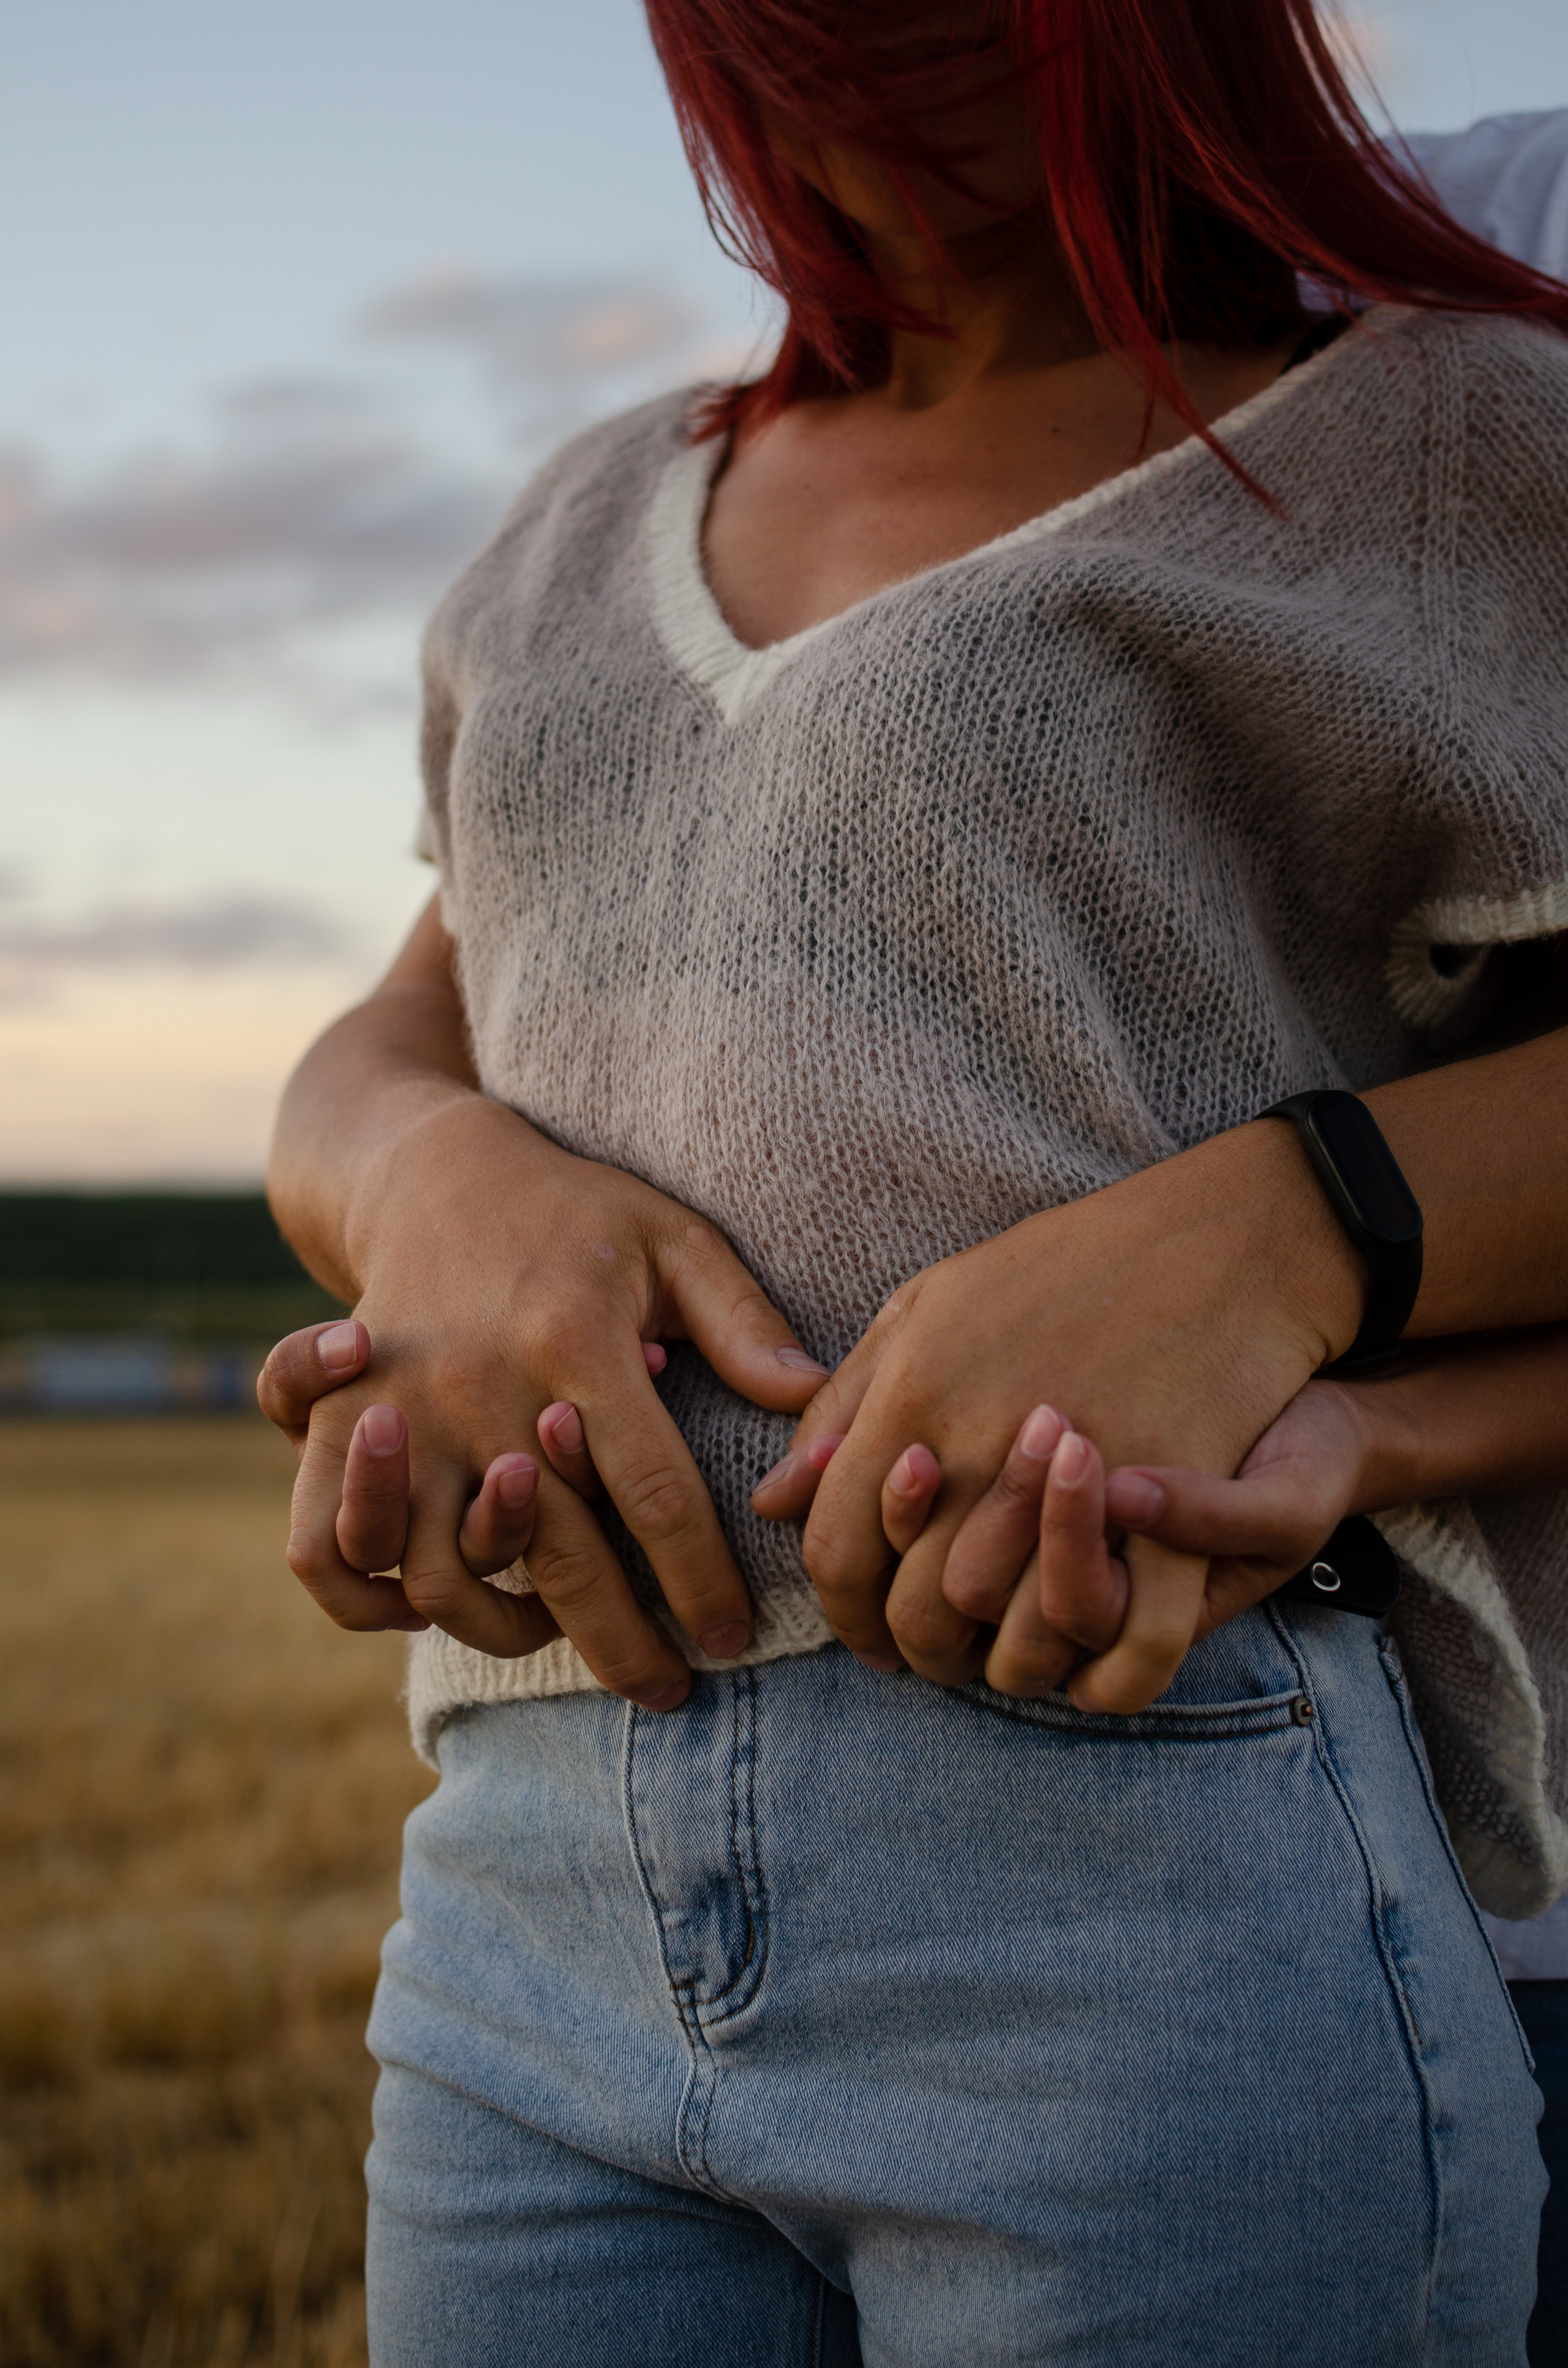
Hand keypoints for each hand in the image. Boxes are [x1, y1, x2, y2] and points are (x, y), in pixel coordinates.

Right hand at [273, 1095, 827, 1708]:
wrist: (434, 1173)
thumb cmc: (577, 1216)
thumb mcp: (674, 1240)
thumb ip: (745, 1324)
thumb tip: (811, 1401)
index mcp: (576, 1340)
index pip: (655, 1495)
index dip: (699, 1583)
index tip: (731, 1639)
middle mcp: (479, 1385)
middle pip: (555, 1556)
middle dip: (619, 1645)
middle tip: (668, 1693)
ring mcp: (395, 1410)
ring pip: (439, 1575)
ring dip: (504, 1628)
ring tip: (561, 1638)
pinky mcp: (332, 1424)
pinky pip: (323, 1547)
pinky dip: (368, 1600)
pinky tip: (433, 1608)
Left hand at [751, 1121, 1361, 1712]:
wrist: (1220, 1237)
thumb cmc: (1066, 1265)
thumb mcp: (930, 1306)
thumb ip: (843, 1407)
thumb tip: (772, 1501)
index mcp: (911, 1393)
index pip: (835, 1551)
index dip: (840, 1612)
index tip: (864, 1628)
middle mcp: (979, 1445)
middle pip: (914, 1609)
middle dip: (913, 1649)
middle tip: (929, 1652)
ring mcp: (1074, 1483)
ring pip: (1004, 1634)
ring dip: (998, 1661)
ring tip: (996, 1653)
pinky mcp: (1169, 1511)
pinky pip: (1125, 1644)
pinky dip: (1101, 1670)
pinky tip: (1085, 1656)